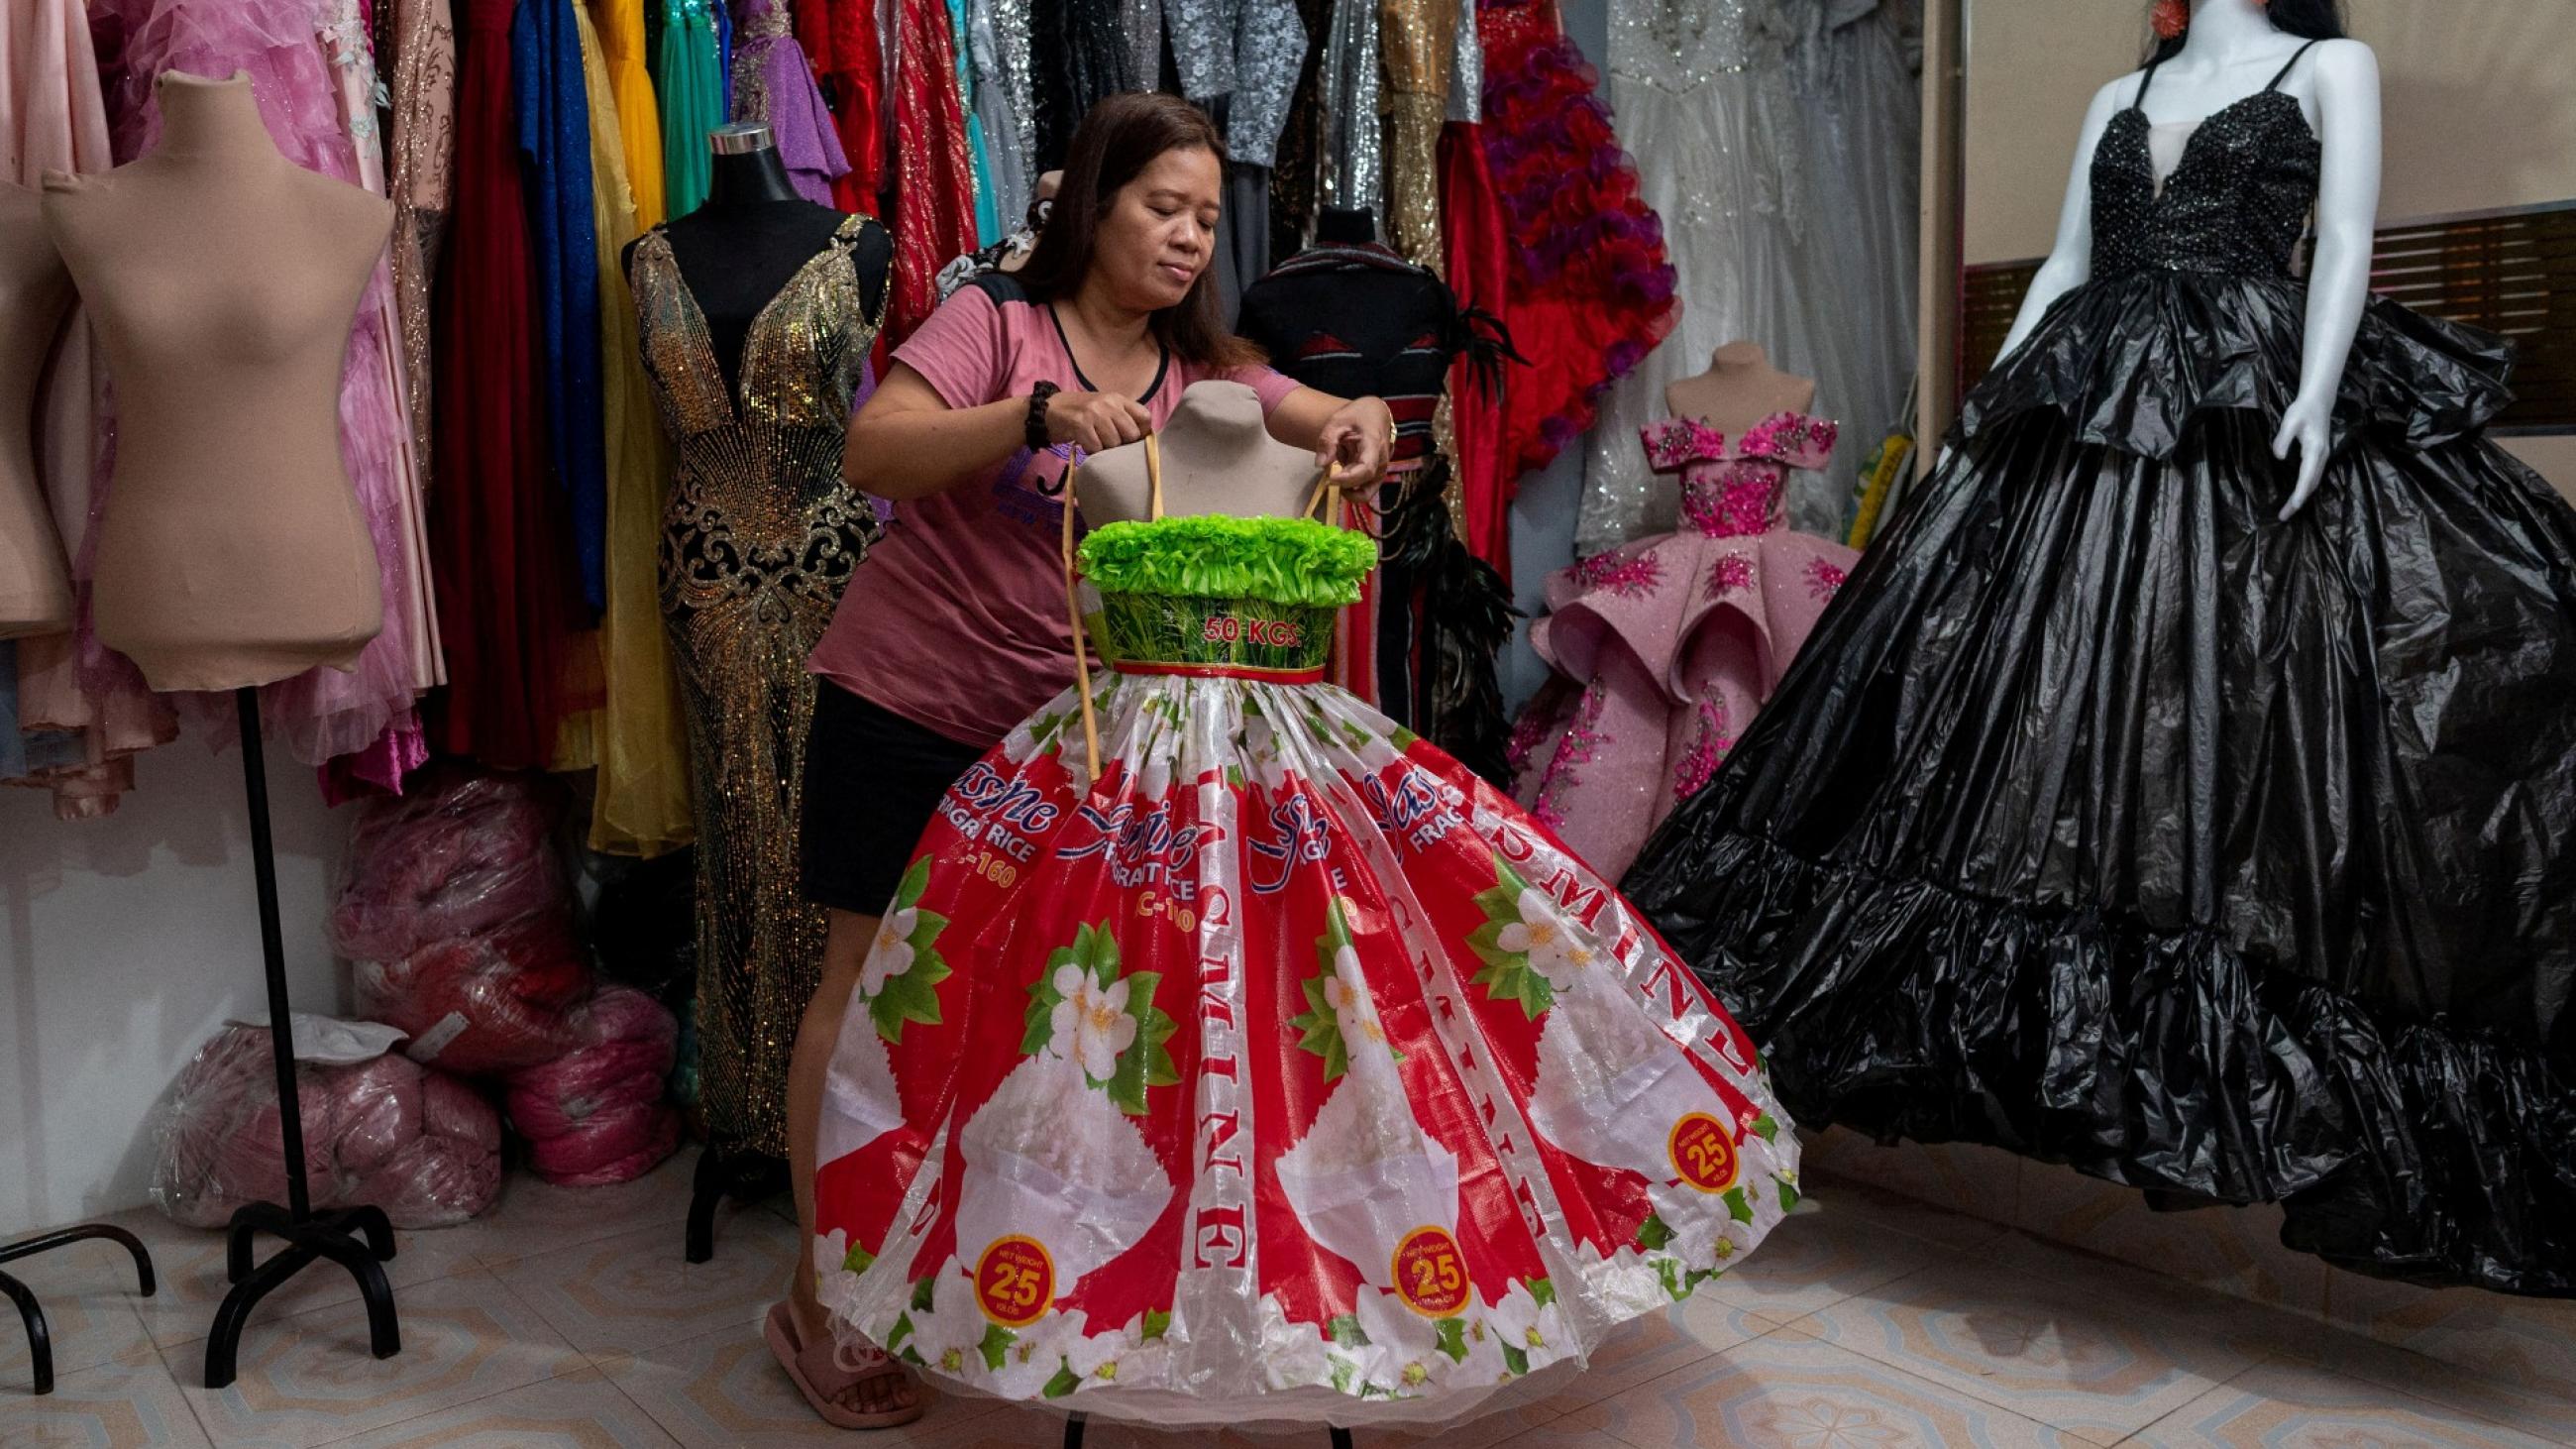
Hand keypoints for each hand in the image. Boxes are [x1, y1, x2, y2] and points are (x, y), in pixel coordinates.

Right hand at [1047, 389, 1152, 453]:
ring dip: (1104, 448)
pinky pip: (1096, 447)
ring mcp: (1094, 413)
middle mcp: (1108, 403)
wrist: (1047, 411)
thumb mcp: (1103, 408)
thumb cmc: (1078, 412)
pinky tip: (1084, 443)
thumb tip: (1142, 437)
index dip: (1142, 432)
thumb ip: (1122, 417)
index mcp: (1117, 398)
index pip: (1145, 416)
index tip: (1131, 439)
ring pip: (1114, 443)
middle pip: (1132, 433)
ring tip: (1094, 441)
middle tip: (1108, 442)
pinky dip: (1091, 450)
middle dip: (1122, 443)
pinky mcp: (1081, 424)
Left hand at [1316, 397, 1394, 492]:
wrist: (1375, 415)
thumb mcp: (1337, 421)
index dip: (1348, 478)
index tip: (1330, 479)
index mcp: (1374, 444)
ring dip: (1348, 489)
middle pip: (1364, 482)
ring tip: (1336, 473)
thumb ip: (1327, 441)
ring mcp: (1381, 471)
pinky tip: (1342, 476)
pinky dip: (1351, 489)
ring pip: (1365, 492)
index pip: (1366, 468)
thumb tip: (1320, 464)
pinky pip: (1365, 490)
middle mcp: (1382, 461)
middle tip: (1327, 475)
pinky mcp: (1377, 477)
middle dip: (1343, 484)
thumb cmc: (1357, 416)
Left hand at [2271, 396, 2332, 520]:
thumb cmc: (2302, 410)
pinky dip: (2305, 489)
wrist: (2318, 401)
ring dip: (2302, 497)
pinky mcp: (2319, 456)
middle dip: (2299, 501)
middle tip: (2284, 516)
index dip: (2299, 494)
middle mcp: (2321, 457)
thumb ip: (2283, 439)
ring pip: (2313, 482)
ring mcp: (2322, 457)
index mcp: (2315, 450)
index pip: (2307, 477)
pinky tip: (2297, 495)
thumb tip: (2279, 457)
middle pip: (2311, 485)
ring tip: (2289, 510)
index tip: (2292, 506)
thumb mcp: (2289, 421)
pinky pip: (2313, 477)